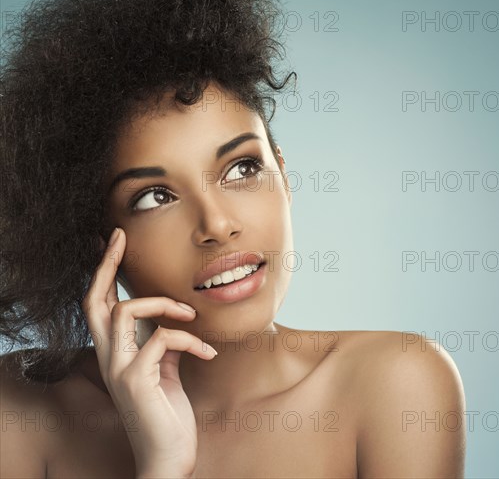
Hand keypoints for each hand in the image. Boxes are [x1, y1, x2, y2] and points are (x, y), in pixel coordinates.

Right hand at [81, 227, 215, 477]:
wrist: (168, 457)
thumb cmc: (167, 412)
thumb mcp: (165, 369)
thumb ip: (162, 342)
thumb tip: (173, 319)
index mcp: (115, 352)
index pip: (100, 304)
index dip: (105, 271)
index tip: (117, 241)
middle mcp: (108, 358)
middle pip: (94, 300)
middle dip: (106, 264)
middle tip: (120, 238)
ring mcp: (118, 369)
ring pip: (126, 311)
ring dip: (165, 304)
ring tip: (192, 315)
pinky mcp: (135, 381)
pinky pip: (161, 339)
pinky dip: (190, 340)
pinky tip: (209, 354)